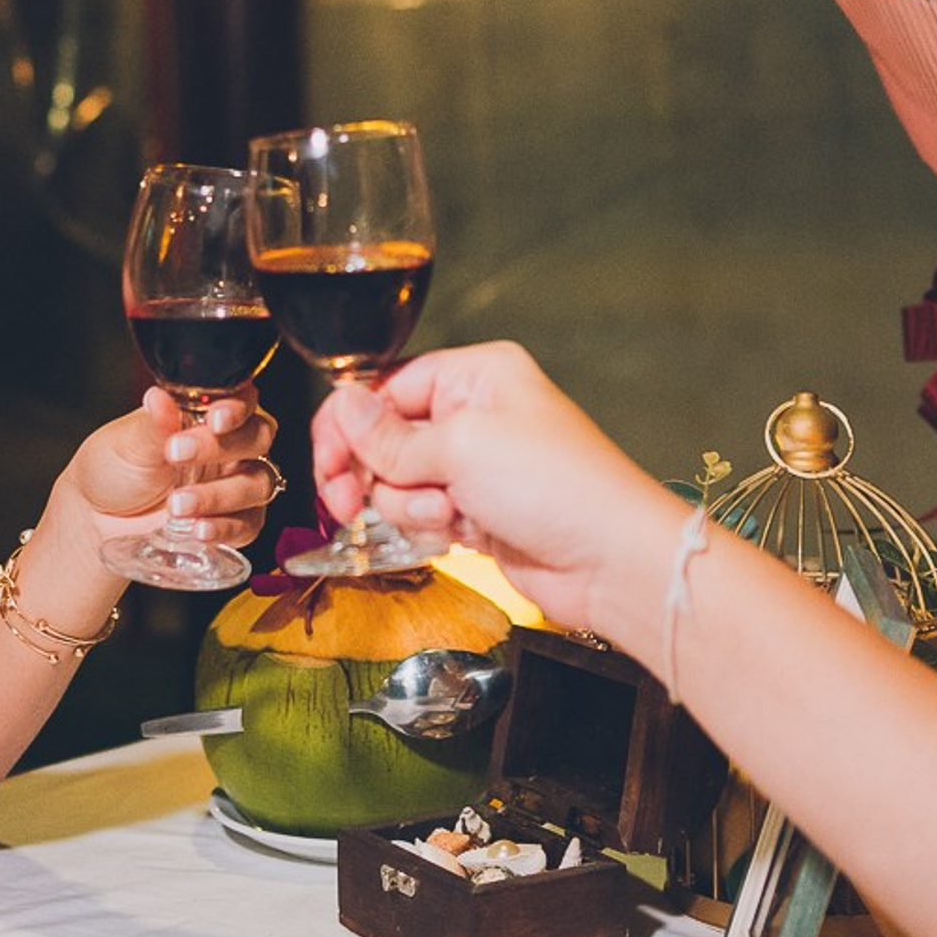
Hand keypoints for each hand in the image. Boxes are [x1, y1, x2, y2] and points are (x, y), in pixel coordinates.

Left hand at [67, 387, 282, 552]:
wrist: (97, 521)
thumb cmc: (115, 471)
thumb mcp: (127, 445)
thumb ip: (152, 426)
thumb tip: (159, 399)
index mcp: (206, 412)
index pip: (240, 398)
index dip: (236, 407)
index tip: (215, 419)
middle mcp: (228, 445)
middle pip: (257, 437)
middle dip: (221, 448)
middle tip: (177, 455)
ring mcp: (235, 483)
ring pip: (257, 482)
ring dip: (220, 494)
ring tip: (176, 505)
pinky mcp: (234, 521)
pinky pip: (249, 524)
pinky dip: (226, 527)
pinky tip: (198, 530)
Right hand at [312, 342, 673, 635]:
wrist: (609, 561)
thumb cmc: (558, 487)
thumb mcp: (461, 446)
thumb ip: (392, 435)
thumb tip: (343, 407)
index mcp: (476, 375)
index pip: (387, 386)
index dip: (349, 425)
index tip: (326, 463)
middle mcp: (475, 413)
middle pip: (385, 436)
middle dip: (373, 471)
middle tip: (349, 501)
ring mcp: (476, 465)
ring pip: (399, 481)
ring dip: (408, 504)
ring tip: (446, 514)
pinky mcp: (477, 511)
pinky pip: (423, 514)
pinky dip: (429, 526)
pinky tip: (459, 533)